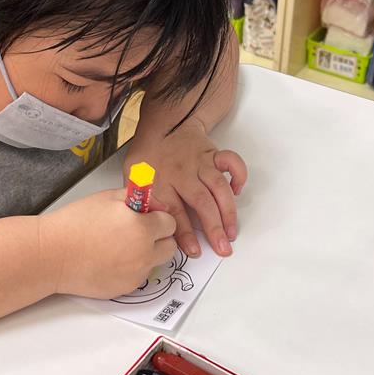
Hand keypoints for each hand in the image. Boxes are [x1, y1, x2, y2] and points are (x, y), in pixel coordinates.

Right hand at [39, 189, 176, 298]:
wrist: (52, 255)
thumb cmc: (75, 223)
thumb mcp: (108, 198)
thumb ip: (137, 198)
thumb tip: (153, 204)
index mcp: (142, 227)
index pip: (170, 223)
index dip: (159, 218)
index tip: (148, 217)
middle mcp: (144, 253)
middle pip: (170, 247)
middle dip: (159, 238)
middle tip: (139, 232)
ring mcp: (136, 273)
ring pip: (156, 263)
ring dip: (147, 254)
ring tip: (122, 246)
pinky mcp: (126, 288)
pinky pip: (140, 276)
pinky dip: (132, 269)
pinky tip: (111, 260)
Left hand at [124, 120, 246, 258]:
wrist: (164, 123)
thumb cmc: (149, 154)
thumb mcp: (134, 177)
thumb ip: (142, 200)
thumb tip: (150, 228)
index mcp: (161, 180)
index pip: (174, 212)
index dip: (185, 234)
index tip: (195, 251)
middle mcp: (182, 172)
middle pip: (201, 202)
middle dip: (214, 227)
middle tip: (223, 248)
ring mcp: (200, 162)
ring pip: (218, 186)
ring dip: (228, 210)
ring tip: (232, 231)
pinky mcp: (213, 154)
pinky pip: (231, 161)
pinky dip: (239, 175)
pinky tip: (237, 191)